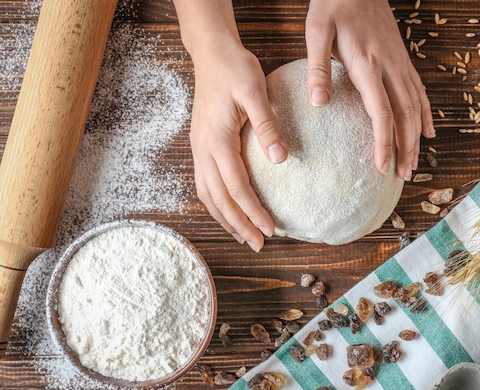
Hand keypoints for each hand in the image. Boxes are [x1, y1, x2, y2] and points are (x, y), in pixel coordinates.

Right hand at [189, 41, 287, 251]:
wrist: (212, 54)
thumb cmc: (235, 69)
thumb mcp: (255, 91)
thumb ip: (267, 125)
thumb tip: (281, 158)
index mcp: (217, 141)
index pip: (236, 187)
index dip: (253, 212)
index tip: (271, 229)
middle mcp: (203, 150)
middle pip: (219, 199)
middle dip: (238, 225)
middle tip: (258, 245)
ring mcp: (199, 149)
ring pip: (207, 195)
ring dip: (225, 218)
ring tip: (242, 236)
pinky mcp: (201, 146)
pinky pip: (205, 183)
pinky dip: (216, 203)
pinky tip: (228, 209)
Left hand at [305, 0, 434, 179]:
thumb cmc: (333, 6)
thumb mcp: (316, 32)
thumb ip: (318, 68)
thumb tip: (318, 103)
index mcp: (366, 65)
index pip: (381, 112)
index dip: (385, 142)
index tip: (382, 167)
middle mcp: (389, 68)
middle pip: (405, 115)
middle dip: (406, 148)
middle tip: (403, 175)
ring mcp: (400, 64)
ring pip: (416, 106)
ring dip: (416, 137)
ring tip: (414, 163)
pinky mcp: (402, 60)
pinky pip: (420, 91)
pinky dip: (426, 114)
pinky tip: (427, 131)